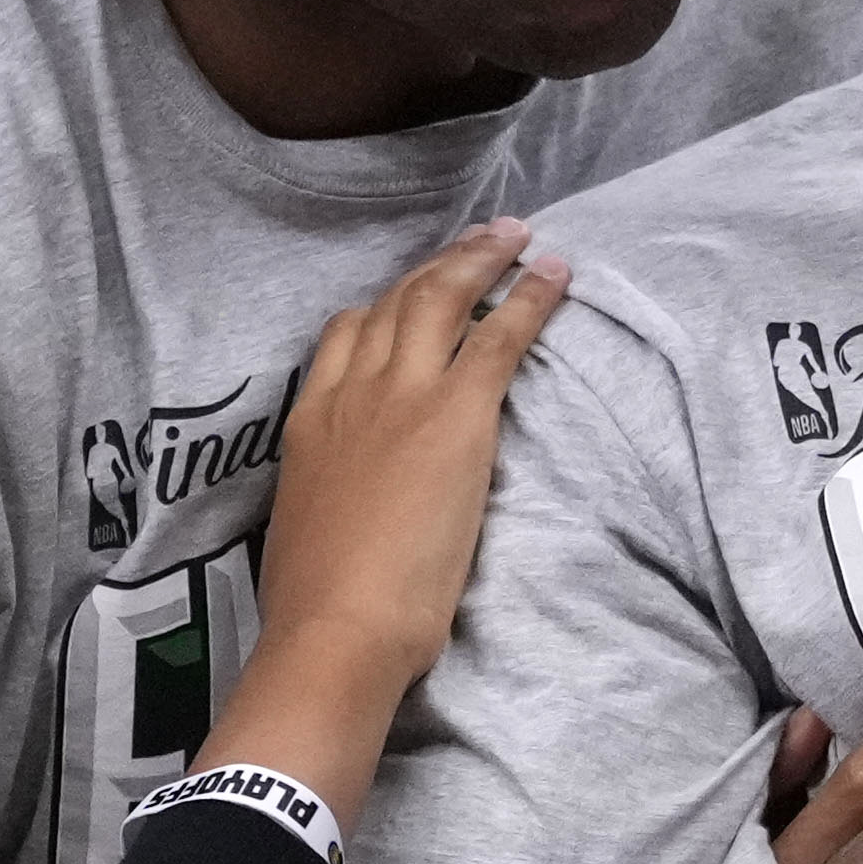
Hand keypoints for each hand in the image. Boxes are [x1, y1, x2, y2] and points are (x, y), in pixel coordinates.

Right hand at [221, 224, 570, 805]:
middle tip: (482, 238)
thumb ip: (327, 493)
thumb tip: (345, 501)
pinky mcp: (456, 414)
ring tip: (519, 236)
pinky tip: (558, 275)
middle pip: (395, 302)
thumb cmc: (317, 605)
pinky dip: (531, 298)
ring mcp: (402, 397)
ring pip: (444, 300)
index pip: (341, 337)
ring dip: (484, 259)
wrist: (337, 627)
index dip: (382, 303)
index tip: (411, 289)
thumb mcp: (304, 527)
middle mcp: (350, 394)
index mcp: (308, 423)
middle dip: (441, 263)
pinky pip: (500, 337)